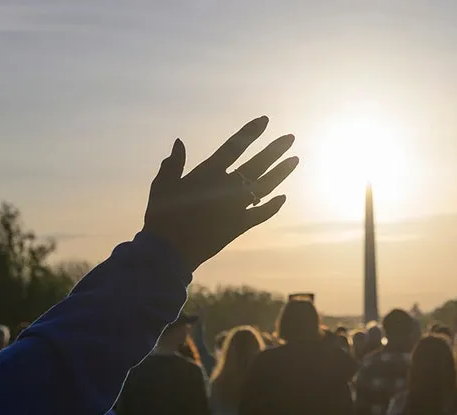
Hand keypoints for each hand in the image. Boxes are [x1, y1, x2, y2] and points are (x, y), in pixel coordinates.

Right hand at [143, 116, 297, 269]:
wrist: (169, 251)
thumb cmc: (162, 216)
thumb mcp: (162, 186)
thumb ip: (173, 164)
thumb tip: (179, 142)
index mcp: (208, 173)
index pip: (234, 146)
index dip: (250, 132)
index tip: (264, 120)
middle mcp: (227, 187)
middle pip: (257, 164)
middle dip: (275, 149)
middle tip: (291, 137)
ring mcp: (236, 207)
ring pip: (265, 186)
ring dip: (281, 172)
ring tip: (295, 159)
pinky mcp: (239, 226)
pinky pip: (261, 214)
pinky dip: (273, 206)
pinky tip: (283, 197)